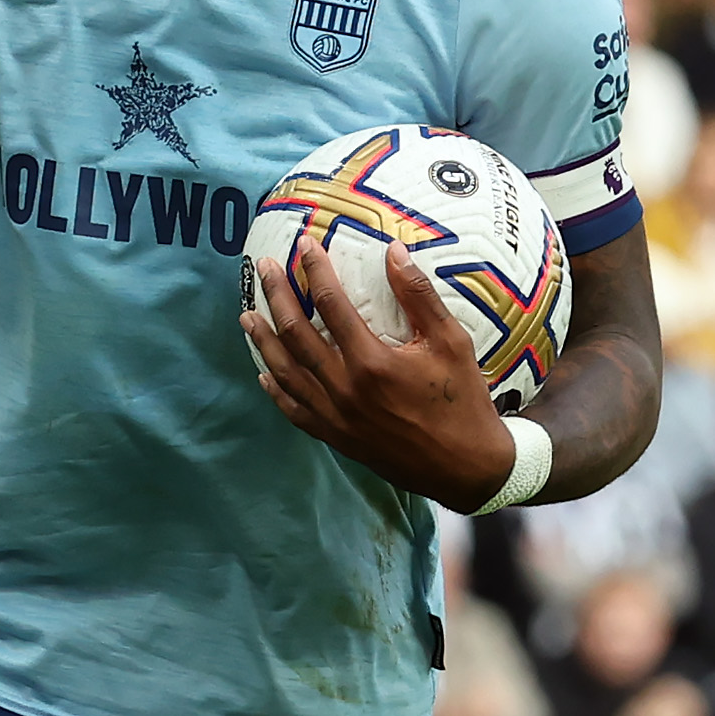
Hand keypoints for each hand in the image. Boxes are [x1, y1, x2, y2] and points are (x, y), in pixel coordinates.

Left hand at [242, 236, 514, 512]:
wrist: (466, 470)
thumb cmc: (463, 402)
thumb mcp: (452, 342)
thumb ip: (420, 296)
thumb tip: (394, 252)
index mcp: (372, 362)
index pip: (330, 304)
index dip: (314, 270)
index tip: (304, 245)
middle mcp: (345, 389)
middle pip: (296, 333)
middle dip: (277, 295)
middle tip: (264, 267)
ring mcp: (335, 417)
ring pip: (286, 372)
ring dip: (264, 341)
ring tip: (248, 315)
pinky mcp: (336, 438)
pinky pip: (295, 411)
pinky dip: (276, 390)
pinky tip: (265, 373)